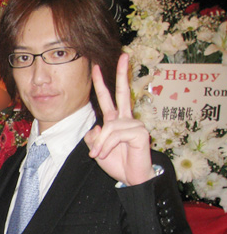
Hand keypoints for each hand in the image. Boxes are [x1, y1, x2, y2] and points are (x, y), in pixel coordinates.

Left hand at [84, 53, 154, 185]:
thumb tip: (98, 128)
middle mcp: (125, 119)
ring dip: (100, 143)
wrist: (131, 178)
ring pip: (109, 127)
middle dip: (122, 74)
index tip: (97, 67)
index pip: (108, 98)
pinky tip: (108, 154)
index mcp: (115, 121)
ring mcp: (134, 124)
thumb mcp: (96, 149)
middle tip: (124, 55)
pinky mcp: (140, 132)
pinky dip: (108, 146)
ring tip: (100, 155)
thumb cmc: (116, 163)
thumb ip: (93, 137)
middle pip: (123, 93)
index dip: (102, 83)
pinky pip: (116, 134)